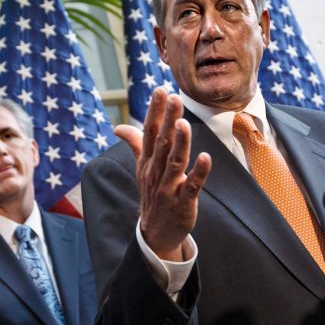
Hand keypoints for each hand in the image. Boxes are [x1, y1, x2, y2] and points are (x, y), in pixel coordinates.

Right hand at [114, 88, 210, 261]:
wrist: (155, 234)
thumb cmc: (152, 195)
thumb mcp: (142, 168)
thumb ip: (135, 145)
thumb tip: (118, 127)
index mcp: (148, 162)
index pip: (150, 133)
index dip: (155, 112)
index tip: (159, 91)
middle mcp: (156, 172)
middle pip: (163, 143)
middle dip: (168, 120)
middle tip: (174, 98)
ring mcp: (169, 187)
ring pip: (175, 162)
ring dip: (180, 143)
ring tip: (183, 123)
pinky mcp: (183, 202)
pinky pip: (192, 186)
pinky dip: (199, 173)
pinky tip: (206, 158)